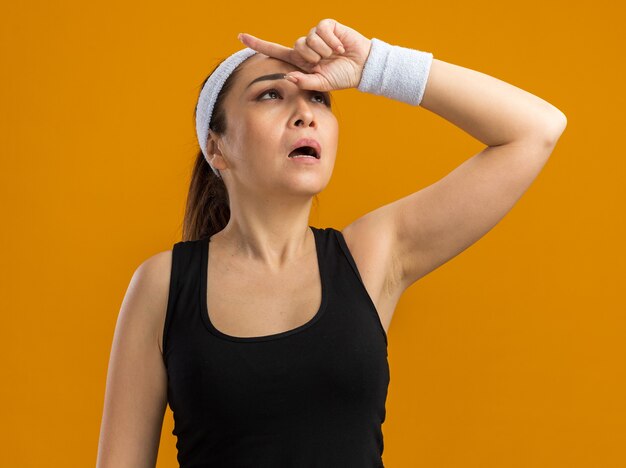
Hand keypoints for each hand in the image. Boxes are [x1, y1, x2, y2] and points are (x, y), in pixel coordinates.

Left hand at [237, 18, 371, 91]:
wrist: (361, 68)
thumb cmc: (341, 77)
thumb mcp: (321, 84)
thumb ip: (304, 82)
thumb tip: (288, 78)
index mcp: (300, 60)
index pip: (275, 50)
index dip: (258, 44)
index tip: (240, 37)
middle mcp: (305, 46)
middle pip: (296, 47)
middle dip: (312, 58)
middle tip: (325, 63)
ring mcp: (315, 35)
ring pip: (308, 39)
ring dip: (323, 51)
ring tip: (334, 55)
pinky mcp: (327, 26)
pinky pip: (321, 31)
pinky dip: (331, 42)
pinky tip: (340, 48)